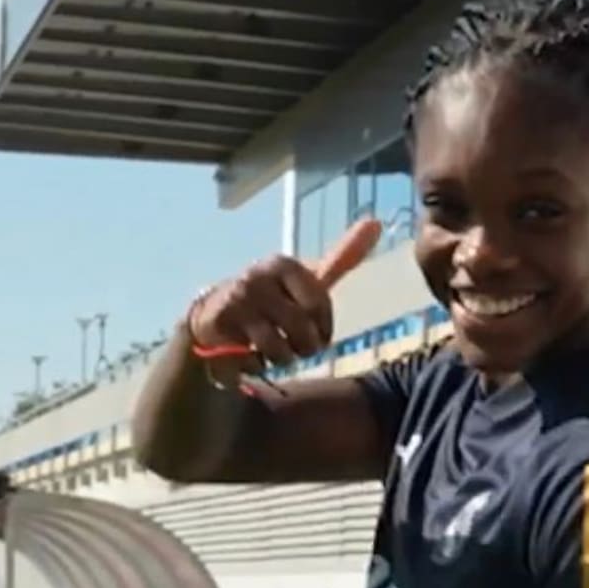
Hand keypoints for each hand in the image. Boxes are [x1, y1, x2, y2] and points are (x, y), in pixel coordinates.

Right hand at [188, 217, 381, 370]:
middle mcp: (258, 277)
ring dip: (283, 359)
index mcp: (284, 264)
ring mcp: (237, 300)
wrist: (212, 316)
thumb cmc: (271, 298)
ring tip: (277, 352)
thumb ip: (340, 258)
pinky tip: (250, 353)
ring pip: (279, 349)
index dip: (323, 327)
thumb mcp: (304, 280)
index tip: (319, 333)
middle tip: (300, 348)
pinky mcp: (219, 324)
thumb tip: (376, 223)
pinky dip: (257, 365)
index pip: (319, 303)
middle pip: (301, 329)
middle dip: (306, 347)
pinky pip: (253, 359)